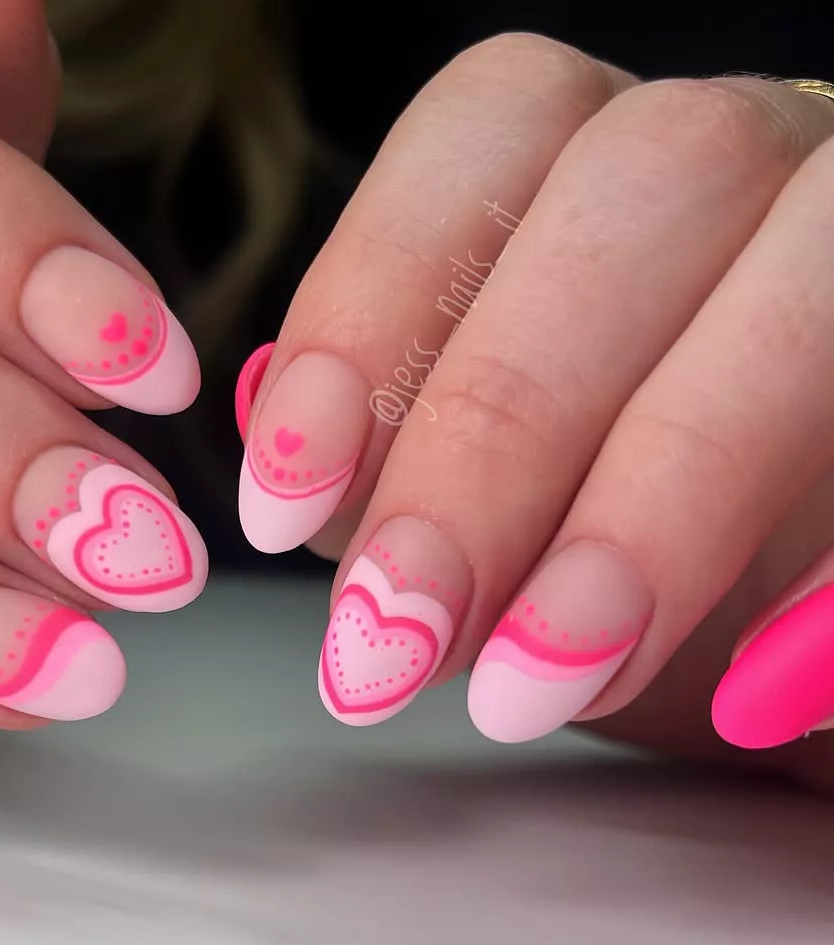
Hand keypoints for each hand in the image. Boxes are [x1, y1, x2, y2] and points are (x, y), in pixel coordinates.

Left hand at [235, 33, 833, 793]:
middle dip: (493, 436)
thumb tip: (286, 468)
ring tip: (536, 686)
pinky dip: (829, 577)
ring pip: (804, 285)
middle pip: (639, 193)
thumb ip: (395, 468)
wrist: (808, 604)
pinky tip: (743, 696)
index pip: (486, 133)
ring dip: (654, 505)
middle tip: (397, 636)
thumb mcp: (495, 504)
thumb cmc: (636, 525)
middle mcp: (758, 158)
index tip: (280, 510)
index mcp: (613, 159)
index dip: (367, 309)